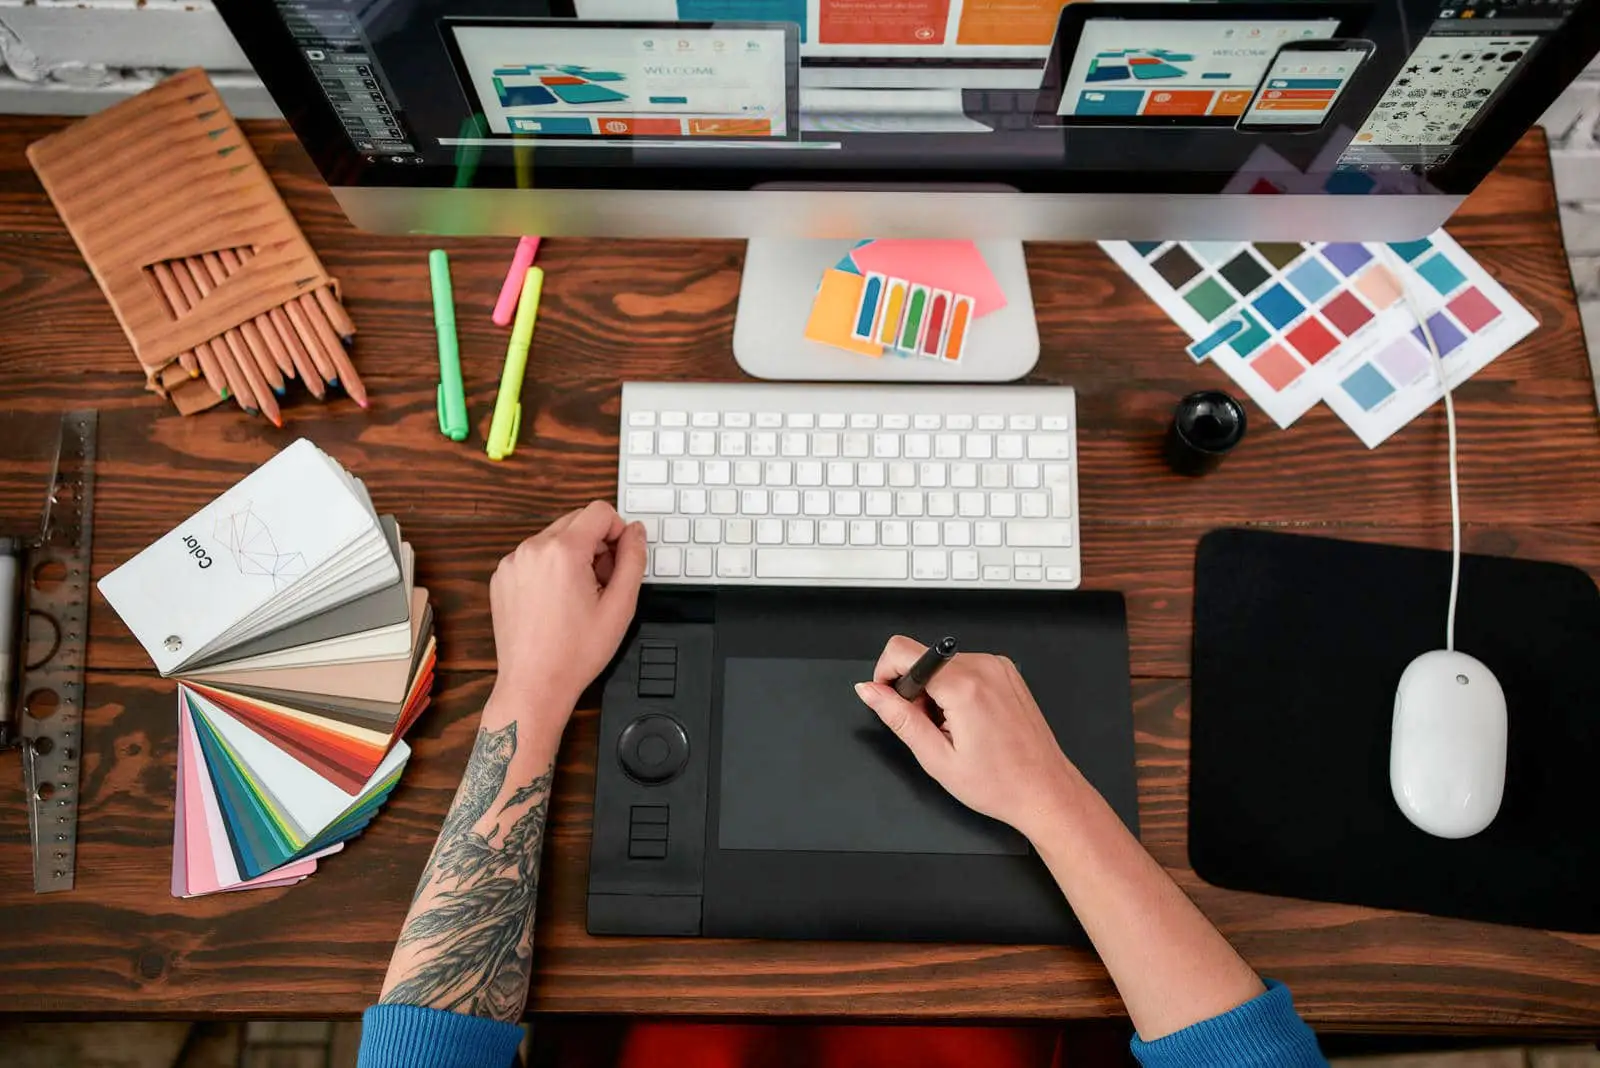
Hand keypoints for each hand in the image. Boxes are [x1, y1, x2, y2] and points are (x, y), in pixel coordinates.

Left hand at [489, 501, 646, 728]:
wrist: (534, 684)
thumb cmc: (574, 653)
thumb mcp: (620, 606)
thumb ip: (633, 559)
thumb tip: (635, 532)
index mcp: (563, 551)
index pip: (599, 511)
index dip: (618, 531)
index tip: (619, 558)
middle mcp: (532, 549)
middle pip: (576, 521)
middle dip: (596, 544)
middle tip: (602, 582)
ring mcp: (512, 562)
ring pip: (554, 538)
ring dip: (572, 555)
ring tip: (578, 596)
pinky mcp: (502, 577)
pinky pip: (533, 556)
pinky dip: (549, 568)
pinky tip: (556, 601)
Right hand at [854, 635, 1083, 840]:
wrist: (1044, 790)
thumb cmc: (1000, 783)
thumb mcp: (936, 758)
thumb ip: (898, 718)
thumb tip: (869, 691)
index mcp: (964, 687)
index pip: (902, 651)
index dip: (886, 674)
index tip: (892, 700)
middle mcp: (984, 668)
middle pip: (922, 657)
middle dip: (914, 690)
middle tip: (932, 728)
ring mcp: (999, 667)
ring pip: (943, 663)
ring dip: (936, 691)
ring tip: (955, 728)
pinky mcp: (1006, 671)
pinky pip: (965, 668)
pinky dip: (957, 689)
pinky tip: (969, 721)